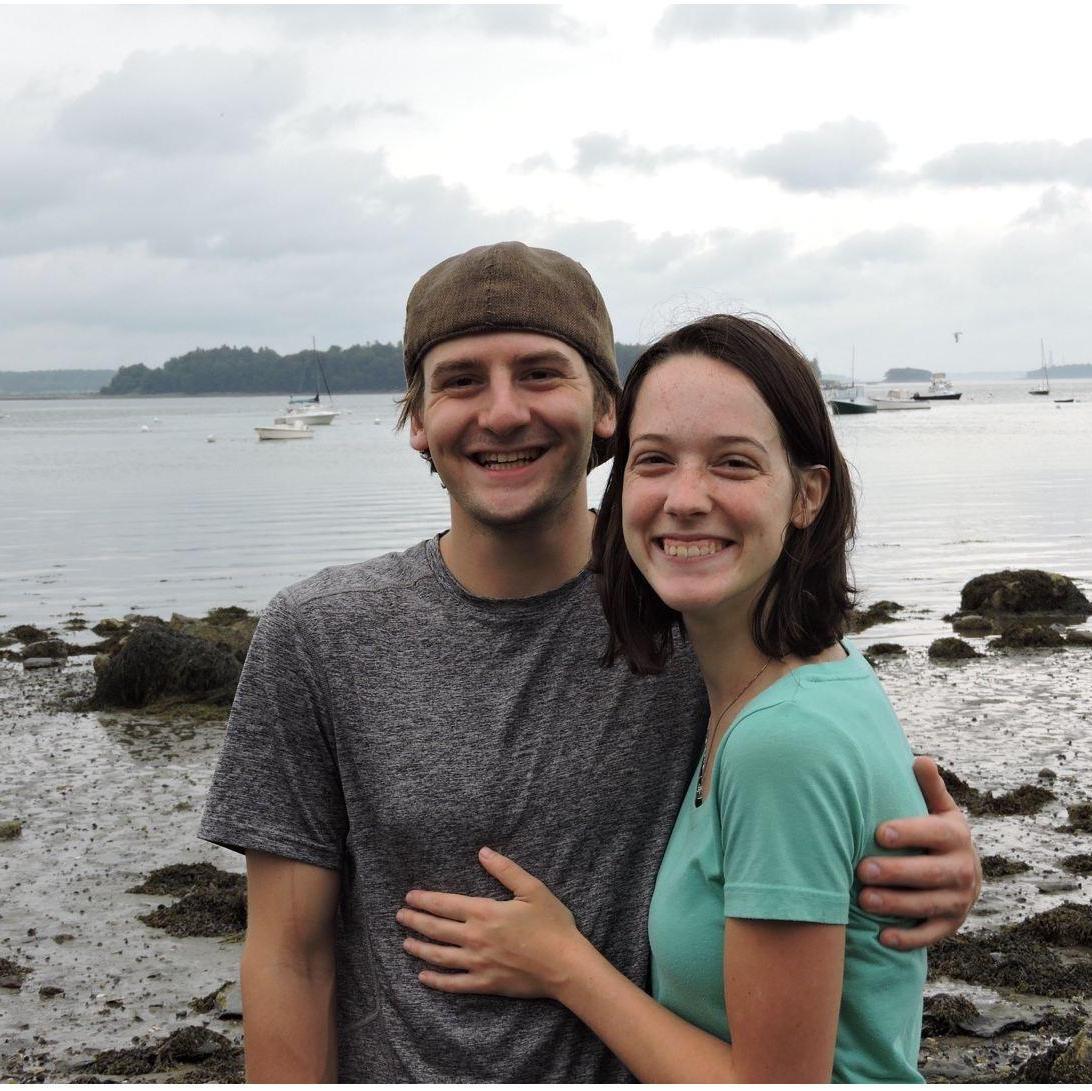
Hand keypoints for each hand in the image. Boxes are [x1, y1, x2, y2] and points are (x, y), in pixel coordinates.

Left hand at [397, 847, 584, 998]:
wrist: (566, 966)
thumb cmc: (552, 925)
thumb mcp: (533, 889)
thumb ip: (505, 870)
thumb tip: (483, 852)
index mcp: (485, 912)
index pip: (446, 904)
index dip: (426, 900)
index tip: (409, 897)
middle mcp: (475, 938)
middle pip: (437, 929)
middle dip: (415, 921)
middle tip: (399, 917)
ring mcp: (478, 963)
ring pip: (440, 957)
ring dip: (420, 949)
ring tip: (405, 943)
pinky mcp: (485, 984)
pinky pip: (454, 984)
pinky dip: (436, 981)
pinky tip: (424, 977)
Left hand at [856, 756, 981, 949]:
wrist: (964, 872)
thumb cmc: (935, 833)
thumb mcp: (938, 809)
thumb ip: (929, 788)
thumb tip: (920, 759)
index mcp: (956, 836)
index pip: (934, 834)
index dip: (909, 833)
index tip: (879, 833)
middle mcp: (963, 870)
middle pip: (929, 874)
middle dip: (896, 873)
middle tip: (862, 870)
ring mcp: (958, 900)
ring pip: (928, 906)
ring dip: (896, 905)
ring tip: (864, 900)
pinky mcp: (951, 924)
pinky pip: (930, 935)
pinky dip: (908, 939)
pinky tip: (882, 938)